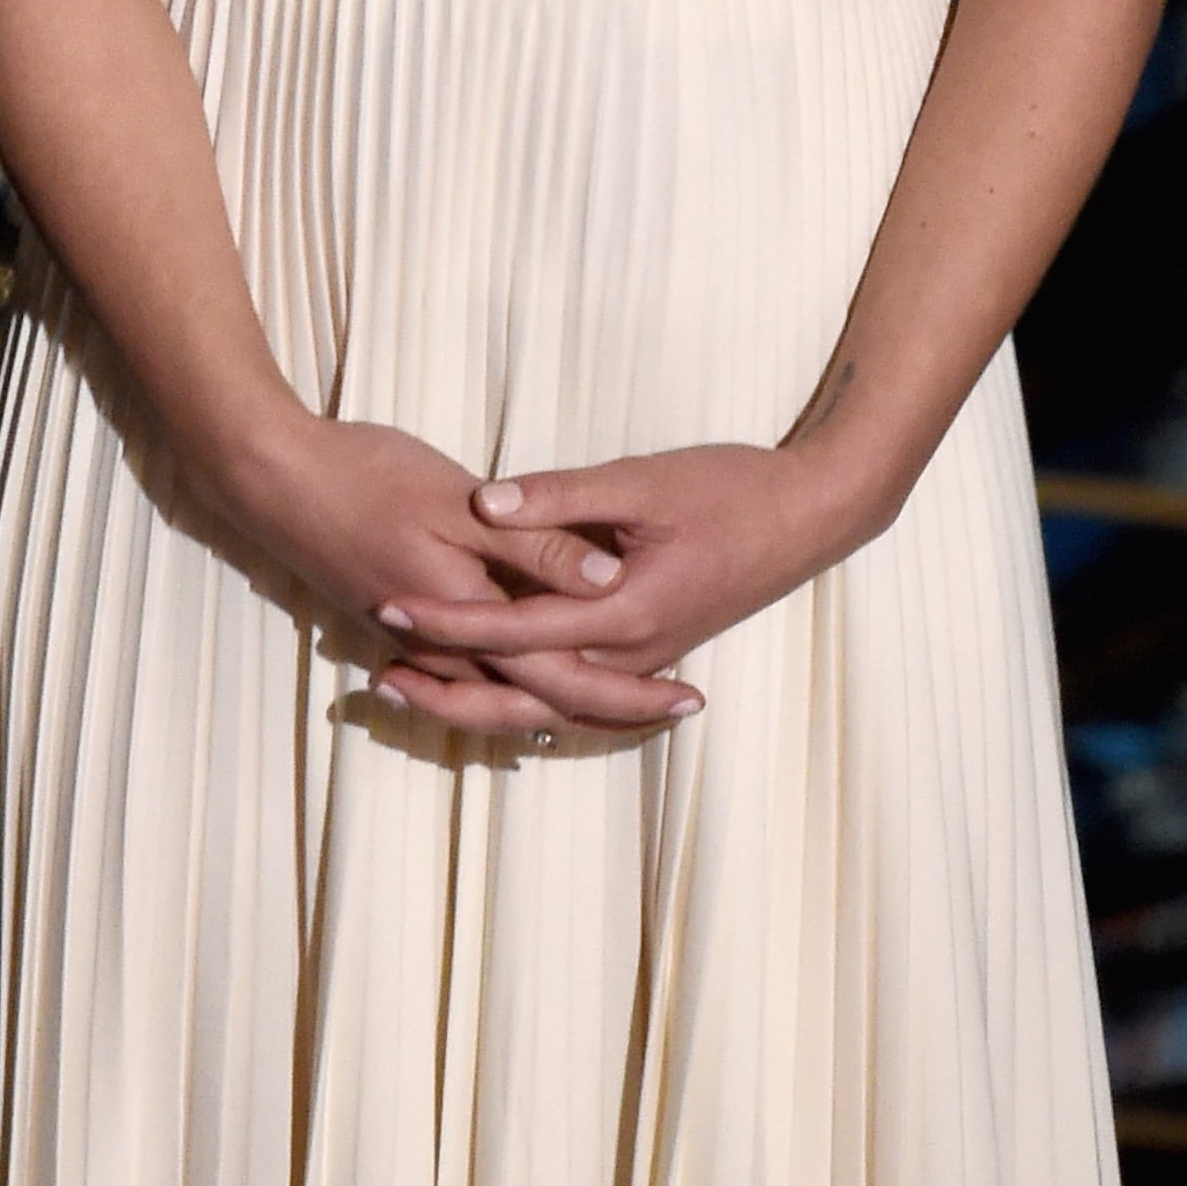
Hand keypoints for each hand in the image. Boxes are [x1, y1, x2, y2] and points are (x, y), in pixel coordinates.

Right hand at [204, 404, 705, 739]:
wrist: (269, 478)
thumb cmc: (364, 476)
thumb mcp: (457, 501)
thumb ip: (535, 544)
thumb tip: (607, 581)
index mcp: (471, 615)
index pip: (567, 676)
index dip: (631, 692)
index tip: (690, 698)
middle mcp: (447, 645)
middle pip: (542, 699)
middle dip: (613, 710)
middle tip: (678, 710)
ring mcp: (417, 640)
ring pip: (504, 693)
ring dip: (566, 701)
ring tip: (627, 701)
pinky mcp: (397, 621)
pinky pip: (468, 674)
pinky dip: (512, 683)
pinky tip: (536, 674)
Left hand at [370, 440, 862, 738]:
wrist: (809, 515)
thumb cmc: (731, 489)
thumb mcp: (642, 480)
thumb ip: (560, 496)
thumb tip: (483, 503)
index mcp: (625, 612)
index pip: (515, 629)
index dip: (448, 620)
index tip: (388, 604)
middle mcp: (631, 653)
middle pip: (523, 695)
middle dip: (448, 689)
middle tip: (376, 679)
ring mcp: (642, 660)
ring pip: (547, 705)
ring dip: (480, 701)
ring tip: (411, 689)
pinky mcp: (649, 651)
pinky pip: (575, 694)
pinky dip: (524, 697)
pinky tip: (485, 685)